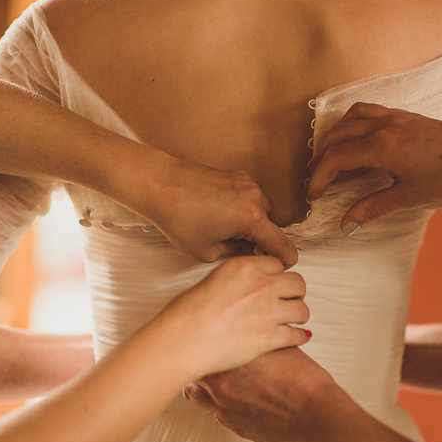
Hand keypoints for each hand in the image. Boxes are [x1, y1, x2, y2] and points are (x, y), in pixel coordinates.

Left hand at [148, 158, 298, 266]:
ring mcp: (247, 183)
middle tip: (235, 249)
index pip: (282, 245)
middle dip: (258, 240)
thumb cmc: (177, 216)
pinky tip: (217, 214)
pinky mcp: (238, 175)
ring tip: (220, 229)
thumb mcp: (207, 251)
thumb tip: (249, 253)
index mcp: (251, 218)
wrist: (159, 184)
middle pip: (270, 227)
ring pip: (260, 212)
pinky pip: (249, 198)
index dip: (283, 260)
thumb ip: (236, 255)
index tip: (279, 267)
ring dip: (249, 223)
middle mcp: (255, 197)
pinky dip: (240, 208)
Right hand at [149, 257, 310, 376]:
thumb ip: (233, 281)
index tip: (276, 283)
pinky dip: (299, 337)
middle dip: (295, 292)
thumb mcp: (210, 281)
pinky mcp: (270, 337)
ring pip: (302, 309)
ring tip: (294, 320)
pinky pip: (297, 335)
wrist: (182, 340)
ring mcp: (268, 312)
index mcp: (245, 267)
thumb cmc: (185, 315)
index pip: (277, 263)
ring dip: (299, 315)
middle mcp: (261, 286)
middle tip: (289, 300)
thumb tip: (239, 289)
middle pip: (298, 283)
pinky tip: (297, 337)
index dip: (278, 275)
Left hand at [183, 347, 351, 441]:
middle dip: (200, 360)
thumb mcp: (280, 347)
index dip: (203, 340)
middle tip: (207, 354)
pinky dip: (220, 402)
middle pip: (193, 367)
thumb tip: (251, 332)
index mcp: (232, 358)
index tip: (206, 336)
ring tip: (215, 377)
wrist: (316, 416)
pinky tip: (235, 397)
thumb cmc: (304, 382)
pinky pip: (214, 411)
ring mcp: (223, 408)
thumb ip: (258, 339)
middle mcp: (220, 384)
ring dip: (202, 384)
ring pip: (195, 392)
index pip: (200, 344)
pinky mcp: (232, 425)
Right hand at [309, 102, 441, 231]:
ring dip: (336, 136)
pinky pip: (370, 111)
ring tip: (332, 158)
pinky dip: (354, 124)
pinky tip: (359, 141)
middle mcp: (386, 125)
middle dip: (322, 157)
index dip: (319, 177)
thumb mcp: (410, 198)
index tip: (313, 195)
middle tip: (318, 181)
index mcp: (383, 146)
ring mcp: (398, 117)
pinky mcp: (409, 116)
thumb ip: (373, 207)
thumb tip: (346, 225)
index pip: (337, 157)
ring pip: (352, 118)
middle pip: (338, 135)